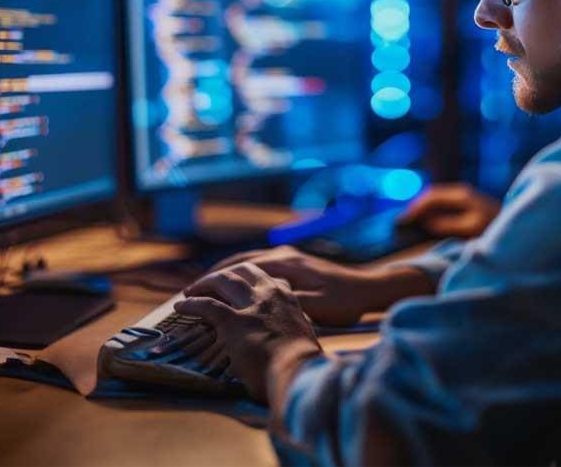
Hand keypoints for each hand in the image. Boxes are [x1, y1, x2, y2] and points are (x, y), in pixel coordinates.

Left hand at [174, 263, 322, 403]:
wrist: (301, 374)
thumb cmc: (304, 367)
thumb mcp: (303, 341)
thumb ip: (291, 335)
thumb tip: (283, 345)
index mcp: (290, 301)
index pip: (271, 280)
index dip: (253, 282)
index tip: (244, 288)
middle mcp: (271, 295)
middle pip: (245, 271)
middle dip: (226, 274)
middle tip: (211, 282)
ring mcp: (252, 305)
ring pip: (224, 280)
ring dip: (206, 282)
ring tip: (191, 290)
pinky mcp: (233, 320)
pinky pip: (206, 305)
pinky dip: (191, 304)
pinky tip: (181, 306)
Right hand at [207, 245, 429, 325]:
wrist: (370, 289)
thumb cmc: (344, 301)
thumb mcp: (315, 305)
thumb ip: (283, 300)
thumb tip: (251, 303)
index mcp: (284, 263)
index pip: (237, 269)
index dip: (213, 282)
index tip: (192, 294)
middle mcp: (282, 255)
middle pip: (238, 261)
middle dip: (212, 275)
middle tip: (191, 291)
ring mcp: (288, 258)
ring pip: (246, 261)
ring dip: (224, 272)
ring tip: (204, 287)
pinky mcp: (294, 264)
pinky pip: (257, 265)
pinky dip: (239, 272)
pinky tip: (234, 285)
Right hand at [396, 182, 500, 238]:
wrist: (522, 232)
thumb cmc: (495, 230)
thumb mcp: (469, 228)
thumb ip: (445, 224)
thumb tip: (425, 221)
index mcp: (461, 195)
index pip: (430, 197)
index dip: (415, 208)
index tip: (403, 221)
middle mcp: (463, 192)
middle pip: (432, 196)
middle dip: (417, 208)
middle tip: (403, 223)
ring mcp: (467, 197)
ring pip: (437, 200)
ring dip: (425, 211)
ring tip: (413, 225)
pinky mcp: (470, 205)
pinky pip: (445, 205)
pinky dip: (434, 213)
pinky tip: (430, 225)